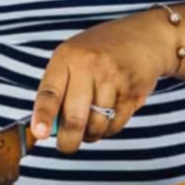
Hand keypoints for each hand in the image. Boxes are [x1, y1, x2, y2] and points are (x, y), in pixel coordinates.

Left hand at [31, 12, 176, 152]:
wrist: (145, 37)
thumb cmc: (101, 52)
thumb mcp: (73, 58)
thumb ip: (59, 88)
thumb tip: (46, 129)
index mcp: (67, 57)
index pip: (50, 93)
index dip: (43, 116)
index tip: (39, 134)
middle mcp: (89, 66)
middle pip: (74, 118)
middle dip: (68, 141)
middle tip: (66, 147)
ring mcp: (113, 79)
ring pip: (96, 126)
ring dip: (91, 134)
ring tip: (91, 124)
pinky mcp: (133, 92)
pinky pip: (115, 126)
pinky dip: (108, 130)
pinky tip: (108, 117)